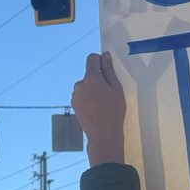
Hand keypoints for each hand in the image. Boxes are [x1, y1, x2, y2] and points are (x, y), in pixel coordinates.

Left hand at [72, 52, 127, 166]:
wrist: (103, 134)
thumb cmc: (113, 111)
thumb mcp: (116, 88)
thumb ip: (109, 70)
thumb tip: (104, 56)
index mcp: (91, 78)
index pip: (92, 58)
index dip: (100, 61)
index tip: (107, 70)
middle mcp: (79, 84)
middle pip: (89, 73)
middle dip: (98, 78)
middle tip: (108, 92)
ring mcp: (75, 94)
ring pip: (85, 85)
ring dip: (92, 88)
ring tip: (102, 103)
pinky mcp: (73, 103)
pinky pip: (82, 94)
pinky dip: (88, 97)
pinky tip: (95, 108)